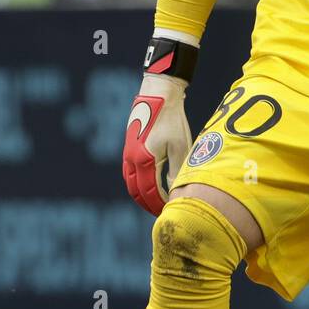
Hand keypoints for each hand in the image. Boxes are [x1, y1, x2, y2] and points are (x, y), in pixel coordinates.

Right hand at [122, 74, 191, 215]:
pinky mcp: (129, 147)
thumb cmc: (172, 120)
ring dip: (140, 195)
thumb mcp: (180, 147)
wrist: (158, 95)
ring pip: (130, 183)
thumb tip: (175, 192)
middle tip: (160, 213)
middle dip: (148, 204)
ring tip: (153, 203)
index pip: (150, 192)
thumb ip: (176, 171)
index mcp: (144, 160)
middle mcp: (132, 158)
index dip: (159, 204)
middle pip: (136, 191)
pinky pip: (128, 172)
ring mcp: (128, 153)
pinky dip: (136, 183)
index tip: (169, 212)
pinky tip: (147, 185)